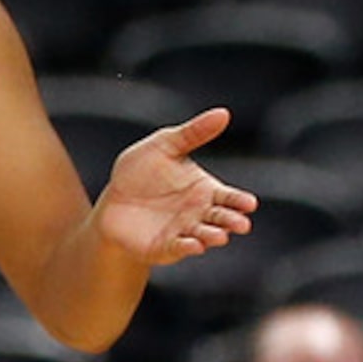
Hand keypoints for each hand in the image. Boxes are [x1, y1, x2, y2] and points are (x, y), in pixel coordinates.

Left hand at [95, 108, 257, 265]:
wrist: (113, 199)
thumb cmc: (142, 171)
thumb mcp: (165, 146)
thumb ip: (193, 133)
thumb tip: (224, 113)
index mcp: (206, 191)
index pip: (230, 197)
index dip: (240, 201)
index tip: (249, 204)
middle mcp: (200, 214)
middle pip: (222, 219)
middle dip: (231, 221)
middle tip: (240, 224)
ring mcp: (184, 231)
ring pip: (204, 236)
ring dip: (212, 236)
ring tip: (219, 236)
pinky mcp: (164, 246)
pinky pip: (178, 248)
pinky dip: (187, 247)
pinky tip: (194, 245)